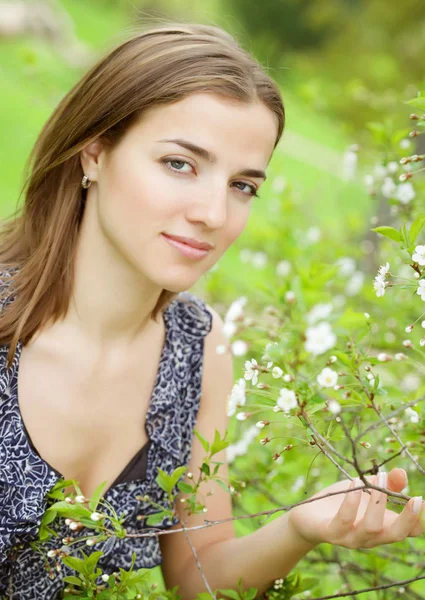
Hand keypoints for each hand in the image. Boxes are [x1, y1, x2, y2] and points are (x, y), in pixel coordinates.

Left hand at [288, 468, 424, 548]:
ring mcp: (350, 537)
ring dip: (378, 503)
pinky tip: (353, 486)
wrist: (306, 516)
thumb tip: (401, 472)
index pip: (407, 532)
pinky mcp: (330, 532)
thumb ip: (384, 483)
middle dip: (407, 519)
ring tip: (379, 479)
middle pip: (395, 535)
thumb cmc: (339, 502)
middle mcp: (369, 537)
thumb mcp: (364, 489)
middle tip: (416, 499)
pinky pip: (343, 521)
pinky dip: (350, 503)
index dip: (418, 520)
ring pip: (371, 528)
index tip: (422, 500)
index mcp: (381, 527)